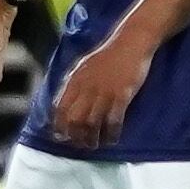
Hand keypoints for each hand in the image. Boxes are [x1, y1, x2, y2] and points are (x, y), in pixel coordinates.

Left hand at [48, 33, 153, 149]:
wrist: (130, 43)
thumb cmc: (108, 55)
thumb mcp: (83, 66)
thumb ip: (74, 84)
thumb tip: (63, 102)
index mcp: (75, 80)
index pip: (60, 108)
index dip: (59, 125)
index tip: (61, 136)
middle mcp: (86, 88)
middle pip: (74, 119)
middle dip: (75, 136)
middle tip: (80, 144)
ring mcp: (104, 92)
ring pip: (92, 124)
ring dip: (92, 139)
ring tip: (94, 145)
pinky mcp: (121, 95)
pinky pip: (113, 121)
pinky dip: (111, 134)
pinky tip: (112, 139)